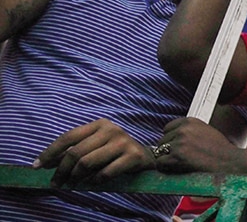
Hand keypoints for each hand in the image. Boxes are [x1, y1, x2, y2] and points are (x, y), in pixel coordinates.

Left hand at [35, 118, 153, 186]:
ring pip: (87, 163)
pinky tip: (93, 183)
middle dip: (61, 170)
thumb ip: (75, 152)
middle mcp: (111, 130)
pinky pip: (105, 173)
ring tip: (73, 184)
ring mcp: (123, 142)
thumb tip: (47, 163)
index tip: (37, 166)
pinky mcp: (133, 156)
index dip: (50, 152)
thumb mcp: (96, 147)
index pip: (68, 137)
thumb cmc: (116, 153)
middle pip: (75, 152)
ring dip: (76, 178)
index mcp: (100, 124)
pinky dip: (95, 181)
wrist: (148, 157)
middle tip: (56, 183)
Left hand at [153, 117, 246, 173]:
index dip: (171, 139)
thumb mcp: (205, 131)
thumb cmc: (220, 150)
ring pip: (160, 152)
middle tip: (183, 158)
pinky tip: (178, 169)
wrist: (230, 162)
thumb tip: (172, 138)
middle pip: (162, 140)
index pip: (167, 128)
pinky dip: (166, 168)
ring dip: (167, 159)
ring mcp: (179, 142)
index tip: (179, 147)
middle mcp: (183, 129)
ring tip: (182, 164)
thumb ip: (189, 131)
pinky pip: (161, 163)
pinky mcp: (177, 156)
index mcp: (190, 121)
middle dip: (169, 150)